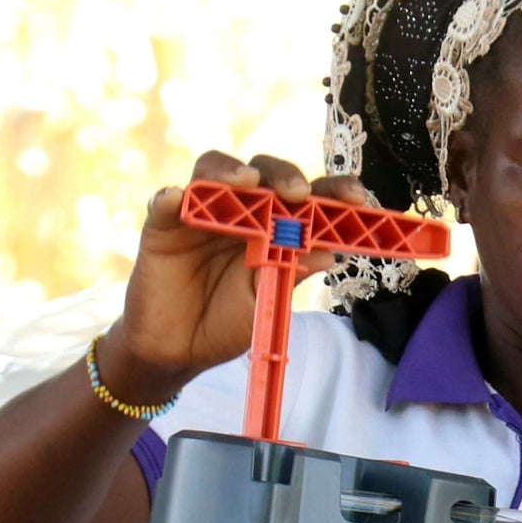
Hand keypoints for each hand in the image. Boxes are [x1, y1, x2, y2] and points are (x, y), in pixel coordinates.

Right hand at [100, 150, 377, 408]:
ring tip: (245, 183)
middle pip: (264, 173)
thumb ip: (291, 273)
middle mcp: (241, 210)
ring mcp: (201, 212)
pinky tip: (177, 198)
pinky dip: (170, 197)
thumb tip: (328, 252)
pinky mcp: (162, 225)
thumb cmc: (228, 320)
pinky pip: (164, 202)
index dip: (334, 192)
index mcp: (276, 226)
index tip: (359, 200)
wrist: (180, 351)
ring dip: (230, 171)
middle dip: (285, 176)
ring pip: (213, 171)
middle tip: (297, 194)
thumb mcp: (267, 301)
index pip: (308, 198)